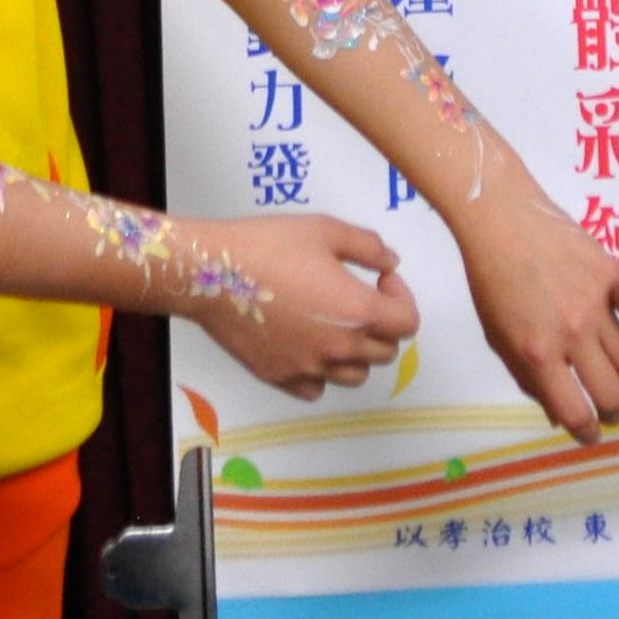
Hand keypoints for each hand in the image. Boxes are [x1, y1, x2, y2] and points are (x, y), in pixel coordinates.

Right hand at [186, 216, 417, 399]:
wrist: (210, 273)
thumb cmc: (267, 246)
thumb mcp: (325, 230)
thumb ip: (369, 247)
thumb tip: (391, 263)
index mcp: (357, 312)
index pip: (407, 323)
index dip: (401, 297)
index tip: (381, 280)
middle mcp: (338, 348)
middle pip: (385, 352)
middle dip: (382, 324)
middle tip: (361, 298)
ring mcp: (308, 367)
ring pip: (354, 375)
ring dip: (356, 352)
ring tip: (335, 323)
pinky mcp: (280, 377)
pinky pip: (316, 388)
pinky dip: (321, 372)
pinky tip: (308, 344)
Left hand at [452, 186, 618, 443]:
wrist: (504, 220)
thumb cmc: (491, 281)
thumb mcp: (498, 338)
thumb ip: (528, 378)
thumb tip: (559, 412)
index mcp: (537, 354)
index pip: (575, 412)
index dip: (586, 432)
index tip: (590, 435)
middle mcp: (571, 334)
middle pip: (612, 394)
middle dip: (612, 411)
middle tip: (609, 410)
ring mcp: (597, 305)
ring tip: (614, 371)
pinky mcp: (613, 277)